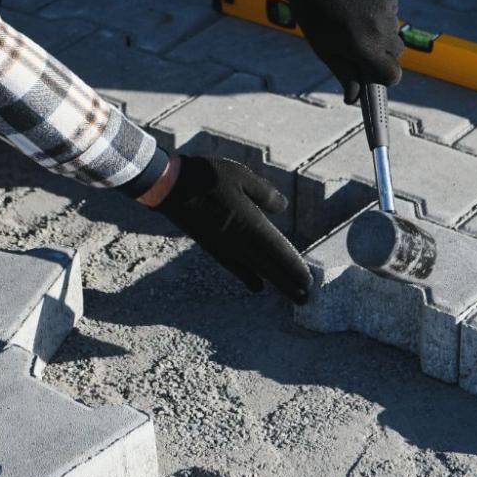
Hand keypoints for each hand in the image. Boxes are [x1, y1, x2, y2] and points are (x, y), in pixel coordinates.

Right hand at [144, 155, 310, 303]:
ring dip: (274, 281)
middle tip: (305, 300)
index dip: (293, 268)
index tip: (309, 284)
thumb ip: (264, 194)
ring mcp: (223, 246)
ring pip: (255, 269)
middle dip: (288, 282)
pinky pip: (234, 266)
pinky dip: (247, 276)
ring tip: (290, 294)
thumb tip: (281, 208)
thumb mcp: (241, 176)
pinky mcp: (211, 246)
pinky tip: (256, 286)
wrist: (168, 187)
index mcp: (249, 224)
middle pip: (269, 266)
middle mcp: (238, 241)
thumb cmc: (206, 177)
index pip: (277, 252)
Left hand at [280, 0, 402, 104]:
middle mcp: (380, 29)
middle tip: (361, 45)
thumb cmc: (315, 16)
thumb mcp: (326, 50)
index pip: (392, 75)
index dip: (384, 77)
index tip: (375, 74)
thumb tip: (354, 99)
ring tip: (357, 21)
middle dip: (382, 54)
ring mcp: (387, 9)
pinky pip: (392, 11)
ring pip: (394, 31)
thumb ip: (345, 75)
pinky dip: (381, 13)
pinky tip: (361, 5)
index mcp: (364, 47)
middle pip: (396, 53)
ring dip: (381, 32)